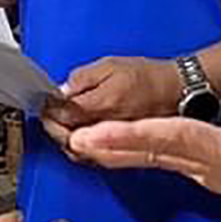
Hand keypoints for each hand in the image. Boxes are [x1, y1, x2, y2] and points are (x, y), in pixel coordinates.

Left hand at [39, 56, 181, 154]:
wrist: (175, 91)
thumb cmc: (147, 77)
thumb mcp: (110, 64)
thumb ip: (82, 78)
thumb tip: (62, 91)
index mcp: (100, 105)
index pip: (63, 115)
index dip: (50, 108)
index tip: (45, 101)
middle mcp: (105, 129)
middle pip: (66, 138)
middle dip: (52, 126)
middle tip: (47, 114)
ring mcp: (114, 145)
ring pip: (77, 152)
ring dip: (63, 139)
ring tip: (58, 124)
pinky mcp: (121, 152)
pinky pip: (91, 157)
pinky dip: (78, 147)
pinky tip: (76, 135)